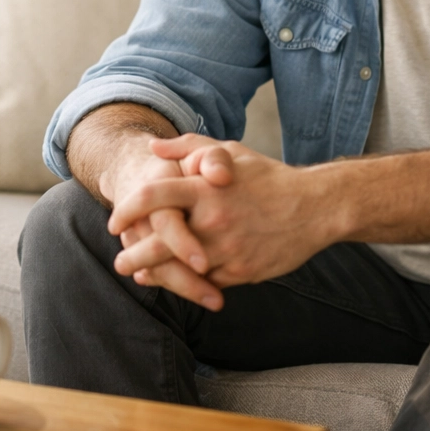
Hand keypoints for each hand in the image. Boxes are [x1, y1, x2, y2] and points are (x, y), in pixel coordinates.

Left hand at [109, 134, 333, 288]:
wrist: (315, 208)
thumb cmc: (267, 177)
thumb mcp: (230, 152)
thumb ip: (188, 148)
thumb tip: (153, 147)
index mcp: (206, 188)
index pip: (153, 197)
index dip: (126, 210)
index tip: (115, 221)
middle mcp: (212, 220)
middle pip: (156, 244)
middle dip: (131, 255)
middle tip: (119, 260)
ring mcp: (226, 249)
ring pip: (179, 270)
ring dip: (154, 275)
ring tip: (139, 274)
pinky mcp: (240, 272)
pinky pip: (206, 282)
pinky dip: (188, 283)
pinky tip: (176, 281)